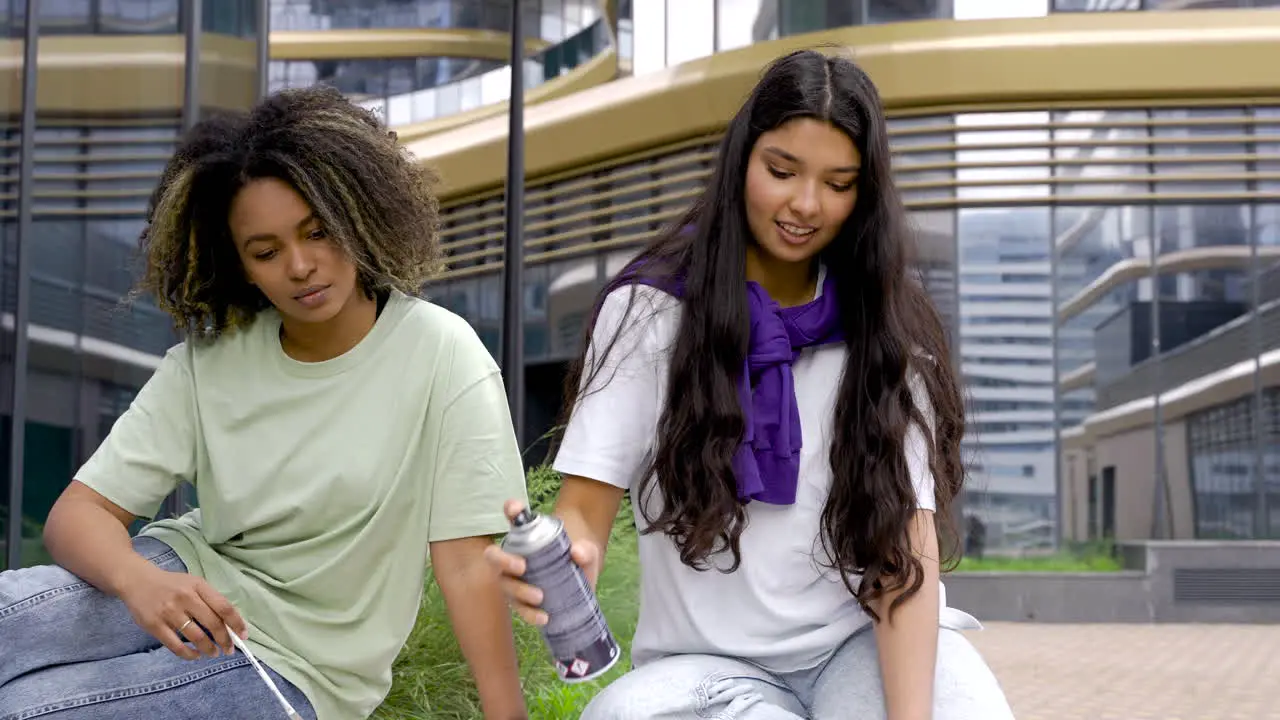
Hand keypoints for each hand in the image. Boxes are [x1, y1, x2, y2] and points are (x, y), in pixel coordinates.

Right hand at [117, 564, 247, 659]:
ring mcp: (169, 612)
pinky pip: (176, 646)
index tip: (243, 635)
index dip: (236, 623)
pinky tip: (196, 655)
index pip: (224, 607)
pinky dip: (189, 654)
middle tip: (229, 649)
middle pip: (213, 623)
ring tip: (214, 653)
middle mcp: (185, 598)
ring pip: (196, 637)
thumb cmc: (171, 584)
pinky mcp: (155, 626)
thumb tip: (229, 622)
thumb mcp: (193, 583)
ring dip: (209, 649)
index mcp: (199, 586)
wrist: (137, 581)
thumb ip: (209, 599)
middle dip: (225, 640)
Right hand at [483, 499, 599, 626]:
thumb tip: (577, 552)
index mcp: (528, 536)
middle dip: (503, 561)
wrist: (585, 579)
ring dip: (519, 592)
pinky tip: (544, 618)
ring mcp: (516, 581)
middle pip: (495, 557)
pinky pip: (521, 610)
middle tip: (522, 567)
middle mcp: (515, 556)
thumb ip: (585, 550)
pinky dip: (530, 615)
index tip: (514, 508)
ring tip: (539, 597)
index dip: (511, 510)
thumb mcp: (587, 550)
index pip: (514, 517)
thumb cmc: (580, 556)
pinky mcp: (525, 602)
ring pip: (506, 587)